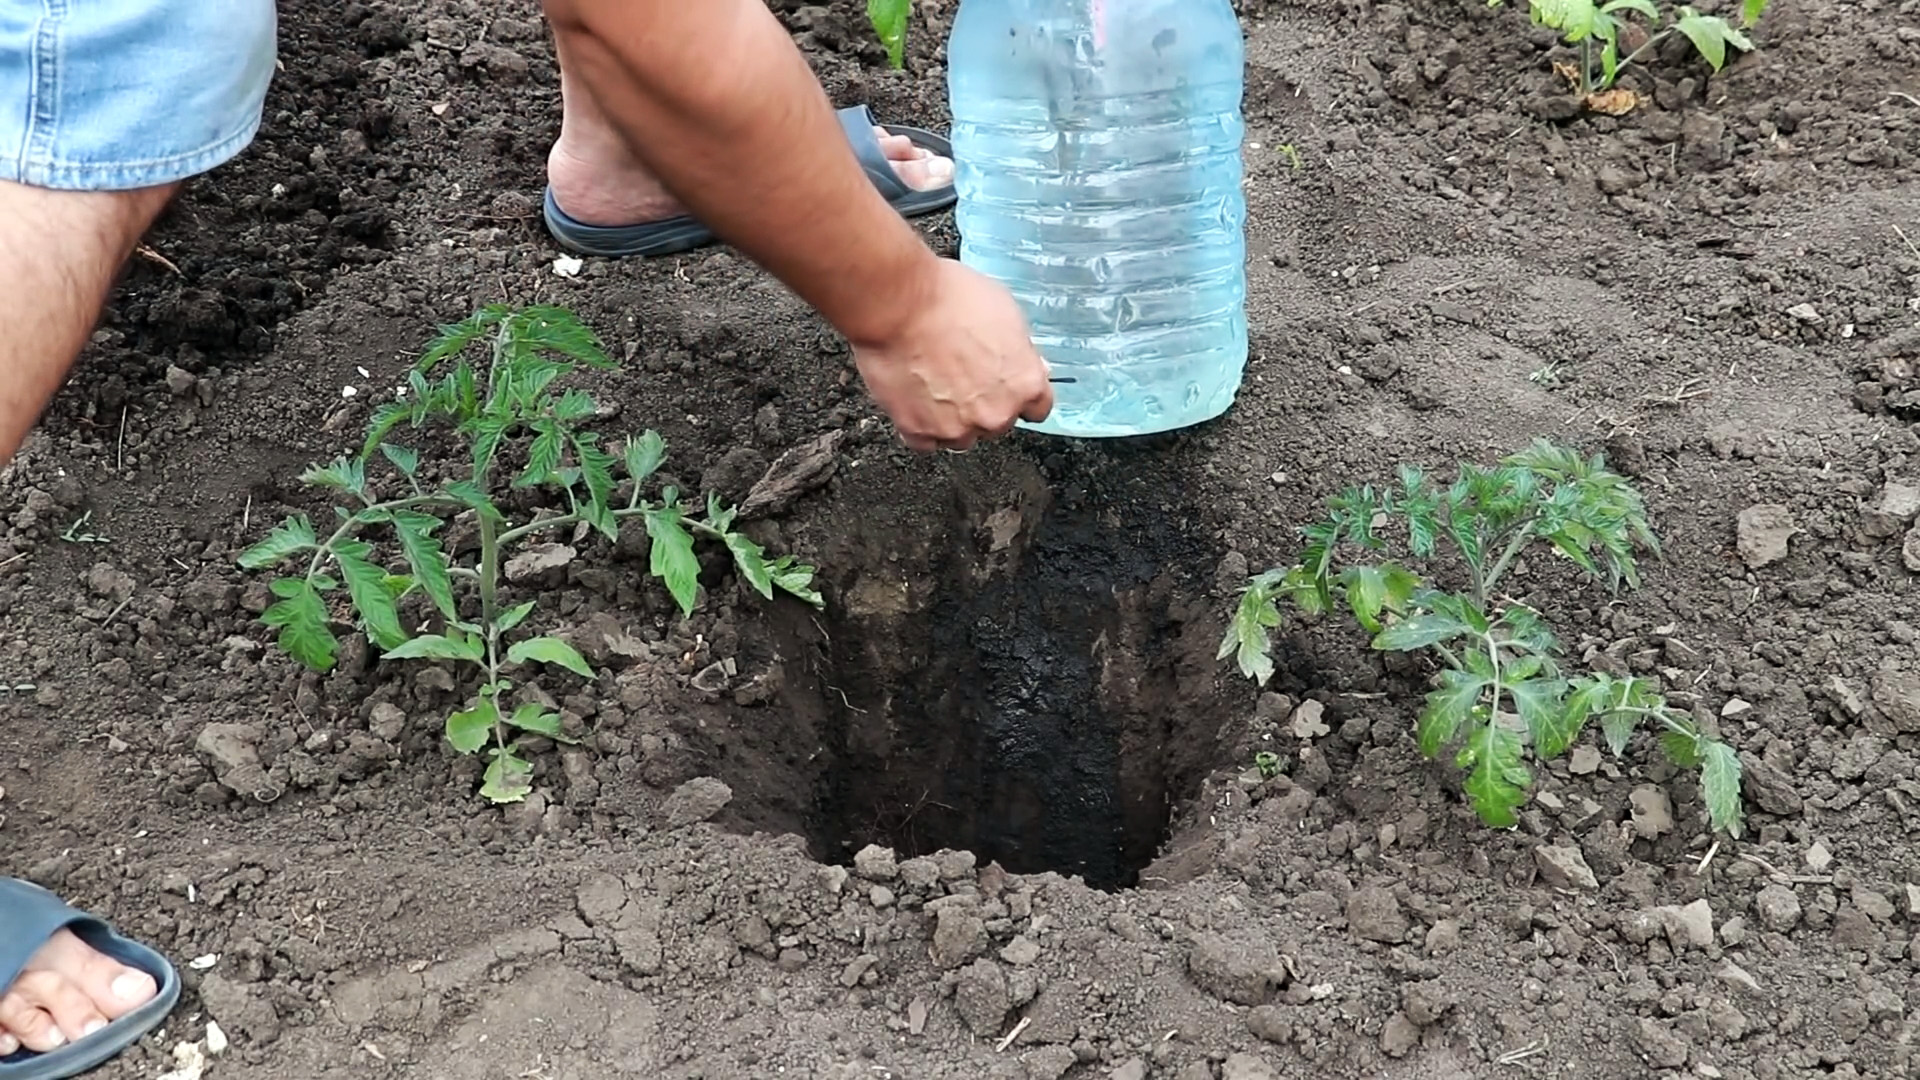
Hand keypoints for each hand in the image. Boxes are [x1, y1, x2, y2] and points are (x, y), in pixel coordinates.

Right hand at [852, 258, 1054, 451]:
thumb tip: (1022, 361)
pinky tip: (913, 396)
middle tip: (960, 374)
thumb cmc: (949, 298)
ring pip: (960, 435)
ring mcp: (957, 428)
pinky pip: (924, 439)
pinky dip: (919, 423)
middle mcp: (995, 414)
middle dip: (983, 404)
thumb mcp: (1006, 311)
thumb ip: (1018, 349)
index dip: (1018, 393)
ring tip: (932, 383)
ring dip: (950, 417)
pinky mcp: (919, 431)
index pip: (1037, 408)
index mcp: (1025, 384)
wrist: (899, 303)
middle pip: (997, 422)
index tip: (1006, 386)